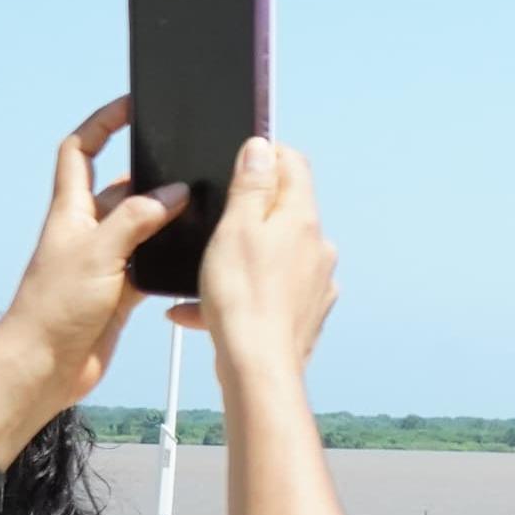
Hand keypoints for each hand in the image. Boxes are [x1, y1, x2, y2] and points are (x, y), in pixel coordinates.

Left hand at [0, 98, 187, 421]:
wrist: (42, 368)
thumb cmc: (53, 309)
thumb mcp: (98, 253)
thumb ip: (137, 219)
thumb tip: (176, 193)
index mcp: (71, 212)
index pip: (81, 152)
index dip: (102, 124)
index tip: (132, 107)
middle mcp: (88, 230)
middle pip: (122, 187)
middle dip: (152, 173)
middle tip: (190, 162)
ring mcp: (105, 261)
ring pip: (142, 225)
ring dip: (167, 217)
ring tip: (204, 205)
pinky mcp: (120, 291)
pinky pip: (151, 263)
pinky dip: (170, 256)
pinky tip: (196, 254)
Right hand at [167, 135, 338, 384]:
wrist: (257, 367)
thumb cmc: (242, 297)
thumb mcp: (235, 228)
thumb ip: (250, 185)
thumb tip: (261, 147)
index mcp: (302, 219)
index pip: (294, 166)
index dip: (267, 155)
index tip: (240, 160)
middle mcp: (318, 248)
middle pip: (285, 211)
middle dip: (249, 212)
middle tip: (214, 222)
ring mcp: (315, 283)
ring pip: (274, 256)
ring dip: (238, 258)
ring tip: (201, 276)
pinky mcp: (304, 313)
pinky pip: (269, 293)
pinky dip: (239, 295)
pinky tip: (197, 310)